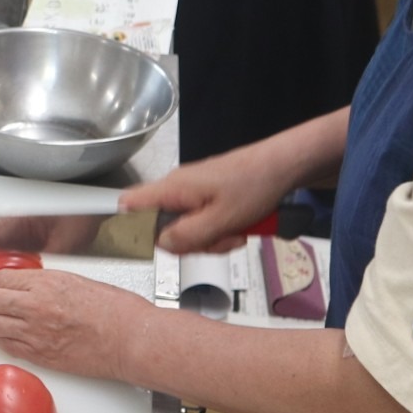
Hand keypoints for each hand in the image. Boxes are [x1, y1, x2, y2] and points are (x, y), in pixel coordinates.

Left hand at [0, 269, 151, 382]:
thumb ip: (46, 283)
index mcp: (45, 284)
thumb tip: (26, 285)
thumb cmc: (114, 310)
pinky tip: (10, 335)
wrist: (130, 339)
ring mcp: (34, 334)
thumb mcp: (76, 281)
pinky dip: (3, 339)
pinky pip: (5, 346)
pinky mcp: (39, 356)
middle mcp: (35, 308)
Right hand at [122, 144, 293, 254]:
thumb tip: (160, 245)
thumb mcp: (222, 219)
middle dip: (189, 242)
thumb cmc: (254, 185)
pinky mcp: (206, 196)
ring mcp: (191, 192)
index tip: (150, 247)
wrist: (282, 166)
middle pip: (161, 226)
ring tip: (234, 233)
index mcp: (172, 188)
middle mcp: (176, 188)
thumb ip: (187, 235)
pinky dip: (218, 230)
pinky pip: (200, 221)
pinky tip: (237, 228)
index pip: (129, 205)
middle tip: (217, 240)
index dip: (130, 228)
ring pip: (184, 227)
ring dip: (209, 239)